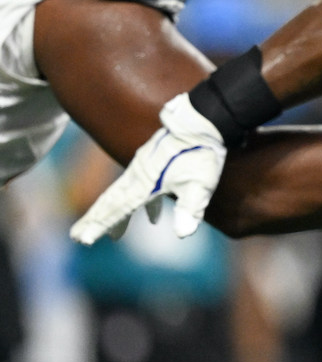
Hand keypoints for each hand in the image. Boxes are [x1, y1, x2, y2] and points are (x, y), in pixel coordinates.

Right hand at [69, 94, 224, 244]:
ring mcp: (144, 167)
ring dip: (115, 214)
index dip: (100, 225)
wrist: (203, 121)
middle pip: (111, 202)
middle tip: (78, 237)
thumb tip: (184, 233)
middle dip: (95, 220)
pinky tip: (153, 219)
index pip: (117, 209)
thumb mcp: (201, 183)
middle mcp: (138, 176)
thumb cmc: (202, 153)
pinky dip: (140, 204)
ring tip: (115, 236)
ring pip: (123, 194)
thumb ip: (190, 208)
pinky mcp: (153, 161)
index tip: (83, 240)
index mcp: (145, 184)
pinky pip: (139, 187)